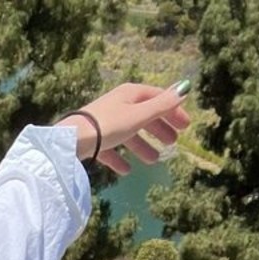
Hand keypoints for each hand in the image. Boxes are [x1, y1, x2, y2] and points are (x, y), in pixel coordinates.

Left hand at [56, 82, 192, 174]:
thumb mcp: (139, 115)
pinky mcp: (93, 140)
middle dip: (159, 129)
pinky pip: (111, 149)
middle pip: (144, 116)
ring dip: (143, 146)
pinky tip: (126, 171)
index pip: (157, 98)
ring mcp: (105, 123)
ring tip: (154, 160)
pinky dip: (120, 158)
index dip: (173, 110)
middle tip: (173, 143)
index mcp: (130, 94)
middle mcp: (118, 105)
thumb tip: (185, 88)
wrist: (72, 141)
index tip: (186, 126)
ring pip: (129, 134)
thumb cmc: (108, 125)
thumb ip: (162, 106)